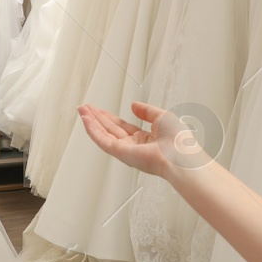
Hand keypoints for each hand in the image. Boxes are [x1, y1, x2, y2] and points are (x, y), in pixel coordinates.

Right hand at [78, 101, 207, 179]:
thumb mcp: (162, 117)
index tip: (99, 109)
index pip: (122, 126)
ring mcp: (126, 150)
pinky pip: (102, 140)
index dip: (110, 117)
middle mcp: (133, 146)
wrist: (180, 156)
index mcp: (145, 139)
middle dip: (96, 117)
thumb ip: (147, 111)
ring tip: (81, 110)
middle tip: (85, 108)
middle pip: (110, 129)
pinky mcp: (120, 153)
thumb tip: (134, 105)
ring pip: (103, 134)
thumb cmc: (178, 141)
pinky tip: (86, 120)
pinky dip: (92, 129)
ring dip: (91, 121)